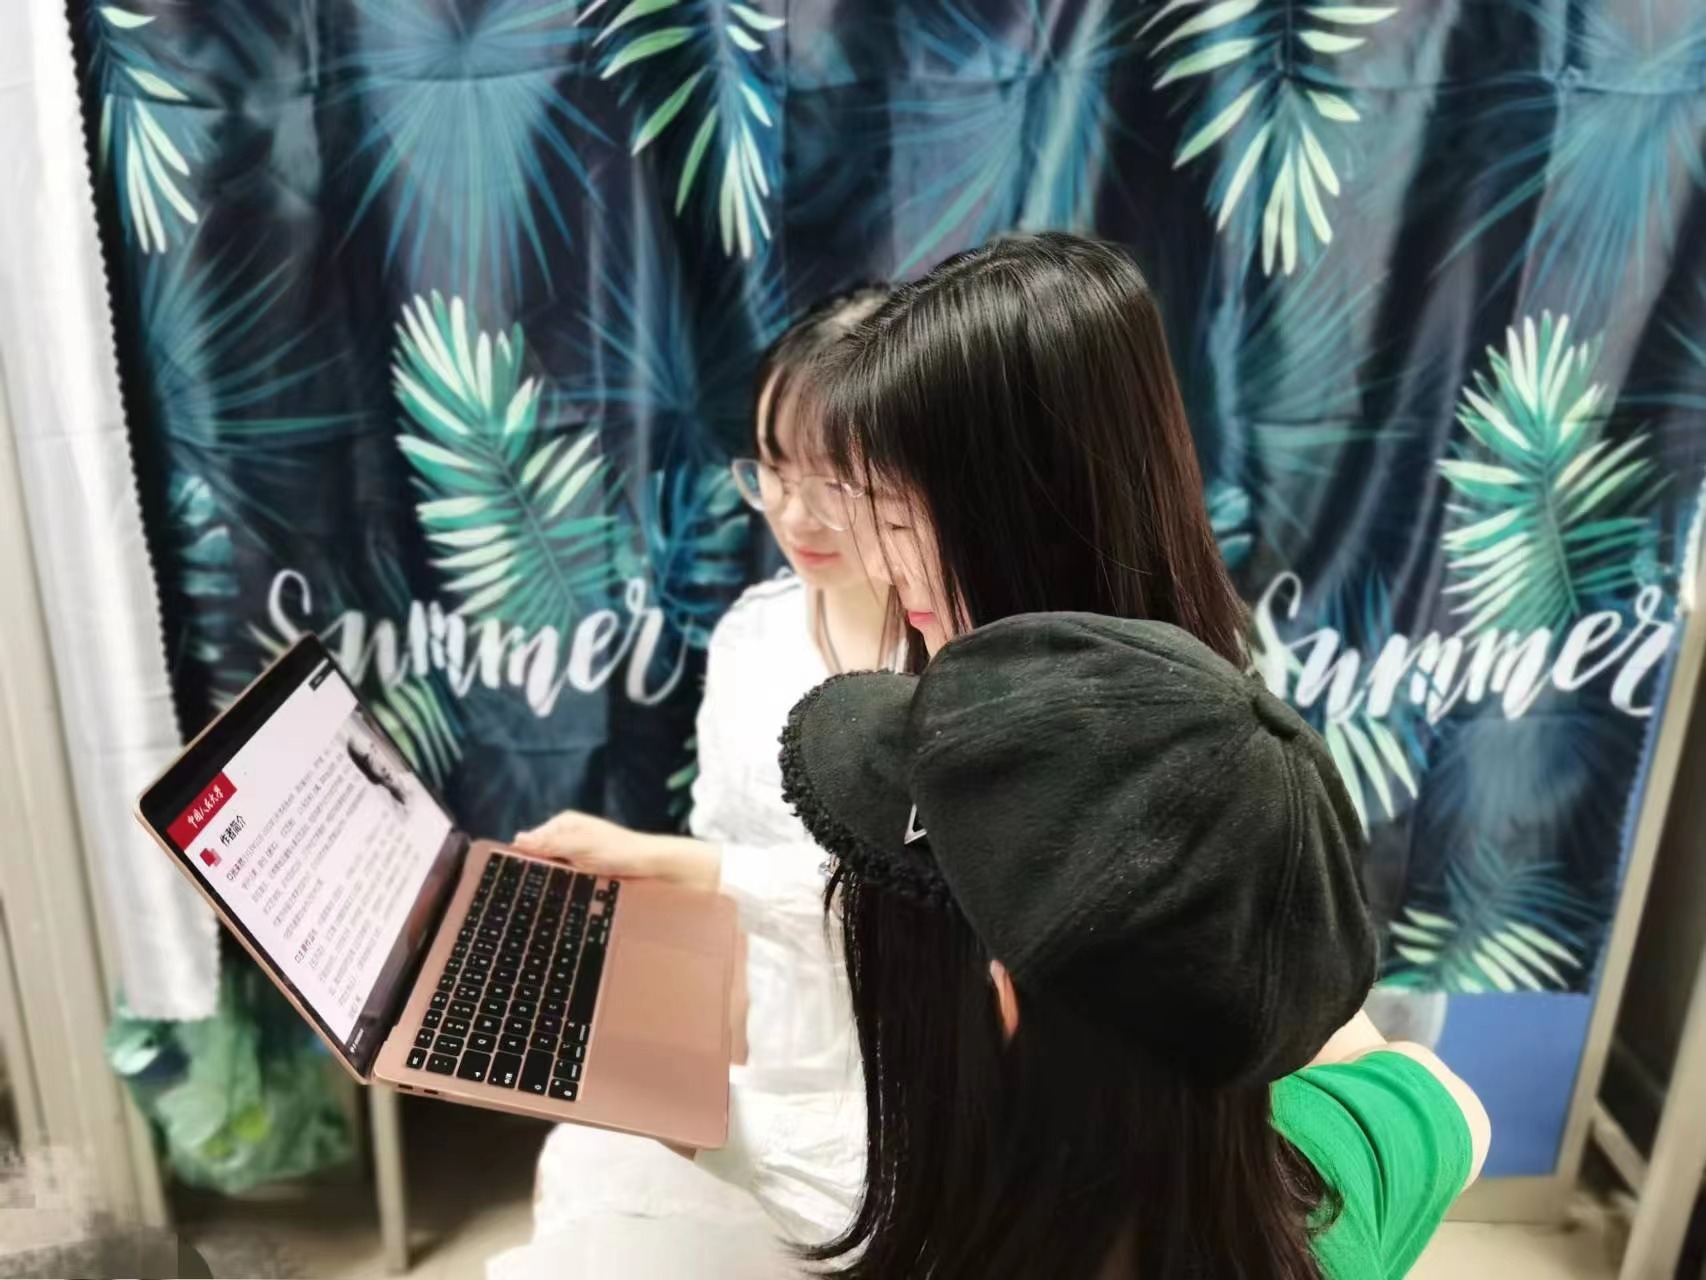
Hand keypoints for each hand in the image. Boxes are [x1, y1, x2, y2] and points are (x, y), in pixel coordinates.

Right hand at [511, 812, 719, 889]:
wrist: (652, 866)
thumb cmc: (620, 851)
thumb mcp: (581, 846)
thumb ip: (550, 843)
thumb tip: (519, 839)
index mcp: (563, 823)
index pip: (530, 841)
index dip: (521, 859)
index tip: (510, 879)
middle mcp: (567, 836)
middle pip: (539, 856)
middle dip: (533, 872)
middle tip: (523, 895)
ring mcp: (576, 854)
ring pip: (551, 870)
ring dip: (548, 882)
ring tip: (537, 901)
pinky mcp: (585, 870)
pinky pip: (565, 879)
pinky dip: (561, 888)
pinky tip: (557, 901)